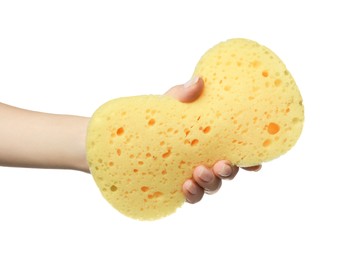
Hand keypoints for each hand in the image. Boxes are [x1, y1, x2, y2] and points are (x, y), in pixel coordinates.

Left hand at [164, 77, 261, 202]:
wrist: (129, 131)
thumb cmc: (157, 116)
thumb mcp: (171, 102)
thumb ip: (185, 94)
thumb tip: (199, 80)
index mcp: (211, 139)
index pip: (235, 152)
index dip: (250, 161)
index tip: (255, 163)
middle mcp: (205, 158)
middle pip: (228, 171)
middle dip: (229, 171)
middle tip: (222, 165)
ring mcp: (192, 173)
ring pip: (212, 185)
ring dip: (211, 182)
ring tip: (199, 173)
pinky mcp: (176, 184)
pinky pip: (192, 196)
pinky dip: (193, 194)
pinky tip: (186, 186)